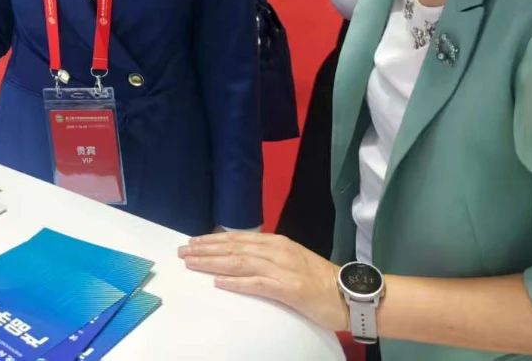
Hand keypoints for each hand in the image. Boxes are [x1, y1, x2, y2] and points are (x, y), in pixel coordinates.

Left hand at [178, 232, 346, 331]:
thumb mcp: (290, 260)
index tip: (192, 242)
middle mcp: (276, 250)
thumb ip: (267, 256)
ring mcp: (282, 268)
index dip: (212, 240)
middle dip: (206, 249)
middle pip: (234, 247)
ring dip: (213, 262)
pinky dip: (235, 282)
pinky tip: (219, 282)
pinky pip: (256, 284)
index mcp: (276, 242)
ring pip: (240, 262)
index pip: (237, 238)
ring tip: (192, 263)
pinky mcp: (287, 288)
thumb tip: (239, 256)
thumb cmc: (318, 280)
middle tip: (183, 251)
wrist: (348, 294)